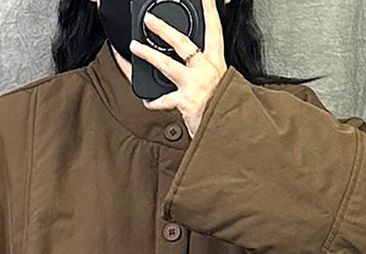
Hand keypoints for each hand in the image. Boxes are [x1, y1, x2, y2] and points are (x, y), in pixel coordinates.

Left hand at [129, 0, 227, 137]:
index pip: (214, 29)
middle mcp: (206, 69)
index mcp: (216, 62)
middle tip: (150, 20)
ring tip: (135, 47)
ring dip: (148, 54)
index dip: (210, 10)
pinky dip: (154, 102)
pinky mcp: (186, 100)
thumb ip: (211, 73)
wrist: (230, 130)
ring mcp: (195, 83)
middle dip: (163, 28)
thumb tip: (196, 65)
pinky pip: (164, 100)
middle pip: (182, 42)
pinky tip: (146, 100)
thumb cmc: (225, 109)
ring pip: (167, 63)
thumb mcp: (225, 84)